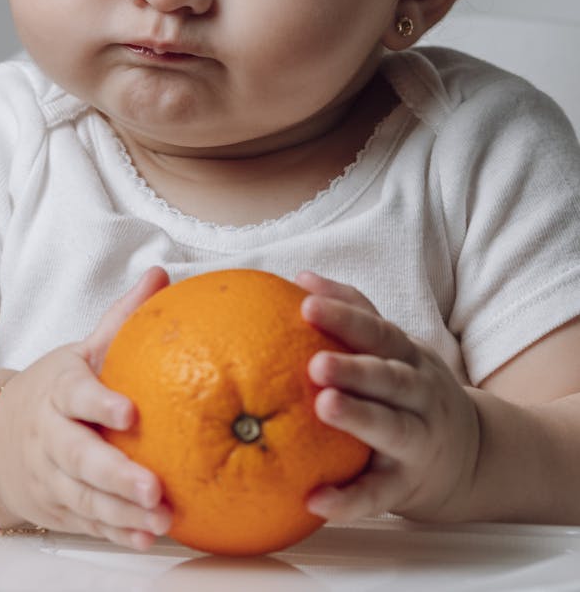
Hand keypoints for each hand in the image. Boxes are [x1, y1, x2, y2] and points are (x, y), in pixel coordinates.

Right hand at [0, 267, 172, 548]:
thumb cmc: (57, 388)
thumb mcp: (81, 351)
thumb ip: (121, 318)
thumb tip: (159, 275)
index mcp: (59, 391)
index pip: (77, 396)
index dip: (100, 404)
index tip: (130, 413)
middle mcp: (50, 437)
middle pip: (79, 458)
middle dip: (116, 474)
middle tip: (154, 485)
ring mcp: (51, 477)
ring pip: (84, 498)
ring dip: (122, 512)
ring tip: (162, 518)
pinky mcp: (58, 508)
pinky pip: (88, 523)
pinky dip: (116, 532)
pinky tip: (148, 536)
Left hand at [296, 271, 480, 522]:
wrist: (475, 457)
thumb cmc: (412, 390)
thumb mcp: (396, 350)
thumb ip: (355, 313)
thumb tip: (301, 276)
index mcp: (408, 358)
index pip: (377, 331)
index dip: (344, 316)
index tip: (305, 304)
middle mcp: (419, 395)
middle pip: (389, 378)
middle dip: (355, 369)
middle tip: (316, 363)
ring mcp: (419, 440)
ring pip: (392, 429)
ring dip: (359, 418)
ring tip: (324, 408)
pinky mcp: (408, 485)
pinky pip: (378, 494)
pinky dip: (348, 500)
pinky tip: (314, 499)